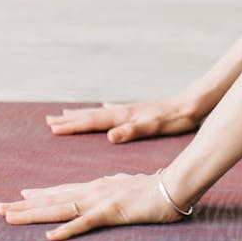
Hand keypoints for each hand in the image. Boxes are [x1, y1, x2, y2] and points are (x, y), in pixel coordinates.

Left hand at [0, 170, 186, 240]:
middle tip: (1, 208)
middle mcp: (93, 190)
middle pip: (54, 199)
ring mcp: (100, 200)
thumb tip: (104, 185)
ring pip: (60, 209)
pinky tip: (51, 236)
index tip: (19, 196)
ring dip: (33, 214)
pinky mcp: (110, 211)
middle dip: (25, 205)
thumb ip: (112, 186)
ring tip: (11, 216)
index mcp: (97, 186)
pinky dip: (66, 230)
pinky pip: (84, 223)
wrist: (173, 185)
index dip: (40, 194)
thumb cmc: (154, 187)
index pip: (62, 191)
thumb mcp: (127, 185)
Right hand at [46, 96, 201, 142]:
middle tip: (48, 120)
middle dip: (70, 119)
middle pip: (91, 114)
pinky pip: (113, 111)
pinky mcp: (139, 111)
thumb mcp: (153, 127)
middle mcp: (124, 111)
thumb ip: (131, 131)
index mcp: (124, 116)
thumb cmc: (174, 119)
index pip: (93, 121)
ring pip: (100, 112)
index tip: (52, 127)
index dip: (73, 125)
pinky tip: (103, 107)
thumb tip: (109, 135)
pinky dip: (103, 110)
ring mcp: (130, 110)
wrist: (192, 105)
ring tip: (66, 113)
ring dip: (82, 114)